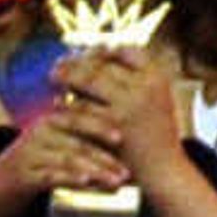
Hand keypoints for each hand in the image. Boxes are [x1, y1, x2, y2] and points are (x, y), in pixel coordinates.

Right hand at [0, 94, 130, 212]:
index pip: (79, 118)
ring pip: (69, 159)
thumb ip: (79, 136)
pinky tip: (86, 183)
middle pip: (78, 141)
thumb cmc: (36, 166)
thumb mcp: (54, 144)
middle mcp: (38, 134)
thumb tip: (125, 138)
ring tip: (115, 182)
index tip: (122, 137)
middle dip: (105, 157)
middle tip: (127, 172)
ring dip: (95, 171)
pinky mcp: (23, 176)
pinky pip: (51, 176)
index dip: (101, 126)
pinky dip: (70, 178)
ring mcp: (29, 155)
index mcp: (49, 122)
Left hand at [54, 42, 184, 180]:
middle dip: (77, 61)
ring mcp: (128, 105)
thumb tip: (104, 51)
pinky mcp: (111, 125)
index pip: (127, 50)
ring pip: (89, 81)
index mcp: (158, 77)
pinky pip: (81, 107)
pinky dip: (67, 102)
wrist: (163, 167)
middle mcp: (144, 87)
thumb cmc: (155, 131)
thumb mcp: (156, 98)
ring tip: (53, 77)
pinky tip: (57, 103)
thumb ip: (136, 77)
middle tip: (58, 63)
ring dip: (68, 77)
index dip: (104, 49)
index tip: (87, 51)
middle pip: (104, 62)